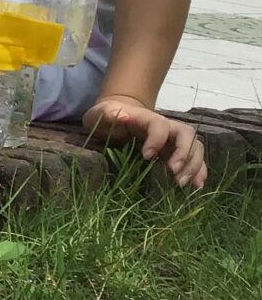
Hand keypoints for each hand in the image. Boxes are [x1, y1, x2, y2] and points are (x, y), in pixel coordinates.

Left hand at [83, 95, 206, 188]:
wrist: (115, 118)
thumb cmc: (106, 117)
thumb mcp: (100, 114)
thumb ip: (108, 114)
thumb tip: (124, 116)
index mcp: (147, 118)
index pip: (160, 125)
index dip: (157, 139)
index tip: (146, 156)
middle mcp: (166, 127)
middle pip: (186, 134)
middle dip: (185, 153)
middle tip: (173, 172)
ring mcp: (172, 140)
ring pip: (195, 147)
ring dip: (193, 165)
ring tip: (182, 183)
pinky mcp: (175, 152)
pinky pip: (194, 159)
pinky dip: (198, 172)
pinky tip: (195, 186)